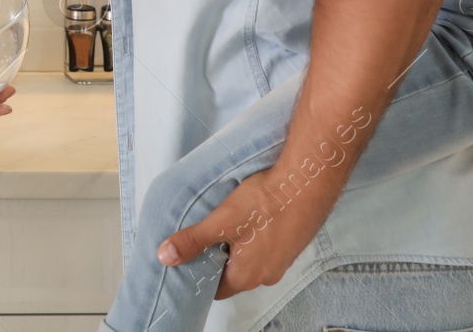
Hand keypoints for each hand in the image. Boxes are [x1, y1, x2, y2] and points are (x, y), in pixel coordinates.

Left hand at [156, 166, 334, 299]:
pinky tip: (252, 217)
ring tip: (226, 224)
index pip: (216, 289)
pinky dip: (256, 238)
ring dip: (238, 247)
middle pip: (234, 275)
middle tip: (205, 236)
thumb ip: (193, 241)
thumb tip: (165, 257)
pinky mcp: (293, 244)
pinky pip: (268, 249)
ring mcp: (283, 261)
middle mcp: (266, 275)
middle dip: (218, 259)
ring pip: (251, 261)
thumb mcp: (221, 221)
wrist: (307, 183)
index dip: (201, 275)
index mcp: (246, 276)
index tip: (190, 258)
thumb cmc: (265, 204)